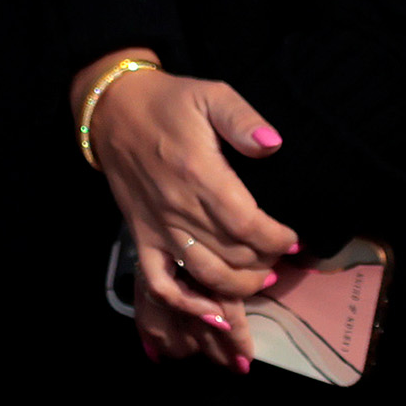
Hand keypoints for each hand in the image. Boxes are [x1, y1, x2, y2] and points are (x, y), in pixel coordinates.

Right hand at [75, 52, 300, 366]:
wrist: (113, 110)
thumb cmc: (168, 102)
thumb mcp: (211, 94)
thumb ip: (242, 119)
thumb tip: (273, 144)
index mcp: (200, 175)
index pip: (248, 225)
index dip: (277, 240)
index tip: (293, 239)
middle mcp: (180, 209)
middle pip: (234, 256)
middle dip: (267, 263)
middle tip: (280, 256)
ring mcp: (159, 228)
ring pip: (206, 276)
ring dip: (240, 289)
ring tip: (261, 279)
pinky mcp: (142, 238)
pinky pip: (160, 283)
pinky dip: (187, 304)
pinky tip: (213, 311)